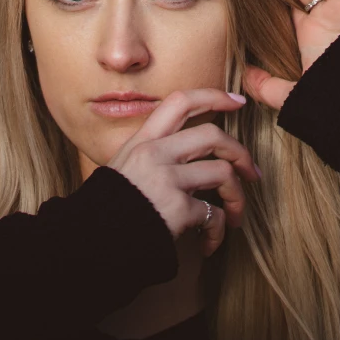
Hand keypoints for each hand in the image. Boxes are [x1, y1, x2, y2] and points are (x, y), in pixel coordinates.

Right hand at [106, 89, 260, 256]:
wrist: (89, 243)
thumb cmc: (108, 208)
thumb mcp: (123, 167)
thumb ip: (150, 153)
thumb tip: (184, 148)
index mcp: (142, 140)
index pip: (180, 101)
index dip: (213, 96)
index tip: (237, 102)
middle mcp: (154, 153)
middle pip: (213, 135)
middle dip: (240, 152)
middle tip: (250, 172)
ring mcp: (166, 179)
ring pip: (223, 172)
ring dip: (237, 196)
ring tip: (235, 215)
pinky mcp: (176, 209)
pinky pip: (214, 215)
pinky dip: (218, 231)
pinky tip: (210, 242)